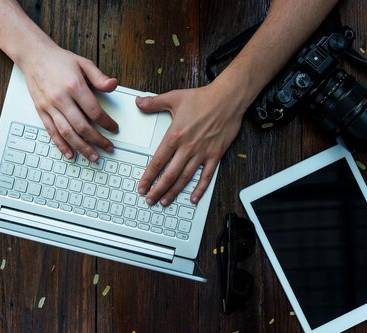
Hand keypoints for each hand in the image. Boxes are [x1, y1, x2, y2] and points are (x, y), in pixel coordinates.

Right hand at [20, 45, 118, 161]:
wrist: (34, 55)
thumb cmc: (60, 60)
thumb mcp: (84, 63)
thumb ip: (99, 77)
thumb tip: (114, 85)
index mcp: (74, 86)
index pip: (94, 111)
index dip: (107, 123)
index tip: (114, 129)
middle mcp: (61, 98)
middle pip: (82, 126)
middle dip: (98, 140)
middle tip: (109, 148)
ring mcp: (49, 106)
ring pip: (67, 133)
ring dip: (81, 148)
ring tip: (93, 157)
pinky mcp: (41, 111)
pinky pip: (51, 132)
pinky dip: (61, 145)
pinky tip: (70, 154)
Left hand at [135, 83, 244, 205]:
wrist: (228, 98)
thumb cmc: (203, 98)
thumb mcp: (174, 97)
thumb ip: (154, 103)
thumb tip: (139, 102)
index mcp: (175, 135)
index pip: (158, 161)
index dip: (148, 177)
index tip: (142, 186)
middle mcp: (187, 147)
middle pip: (169, 174)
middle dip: (158, 189)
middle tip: (150, 199)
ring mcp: (202, 153)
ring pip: (185, 178)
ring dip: (174, 192)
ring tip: (165, 201)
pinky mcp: (215, 155)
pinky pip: (206, 176)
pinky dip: (200, 189)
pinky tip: (193, 198)